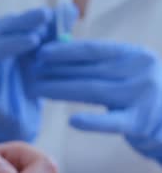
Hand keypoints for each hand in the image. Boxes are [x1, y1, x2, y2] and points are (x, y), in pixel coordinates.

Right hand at [0, 6, 76, 142]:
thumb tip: (71, 9)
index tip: (48, 14)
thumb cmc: (30, 81)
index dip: (27, 18)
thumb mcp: (45, 57)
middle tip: (43, 24)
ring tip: (32, 41)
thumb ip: (54, 34)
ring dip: (6, 45)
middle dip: (19, 27)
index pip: (8, 23)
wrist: (21, 117)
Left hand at [31, 40, 161, 163]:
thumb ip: (100, 64)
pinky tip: (72, 121)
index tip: (40, 52)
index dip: (65, 50)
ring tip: (36, 89)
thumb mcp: (127, 72)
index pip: (95, 49)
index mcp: (134, 56)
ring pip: (93, 91)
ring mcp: (142, 97)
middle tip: (29, 72)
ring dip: (61, 89)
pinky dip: (92, 121)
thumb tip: (58, 52)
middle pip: (88, 70)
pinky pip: (112, 122)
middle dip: (55, 70)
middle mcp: (140, 72)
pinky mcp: (141, 123)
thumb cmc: (140, 95)